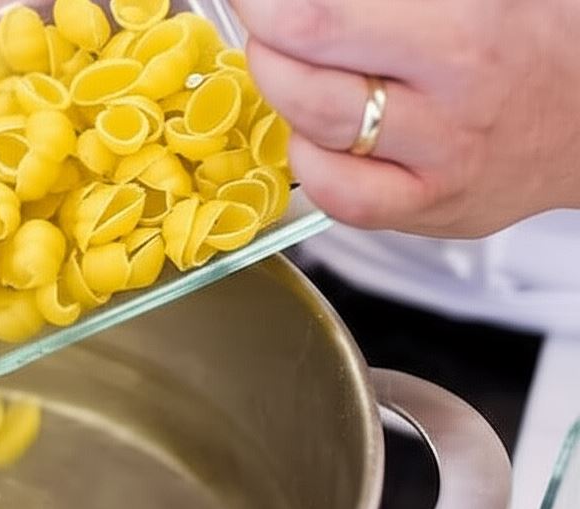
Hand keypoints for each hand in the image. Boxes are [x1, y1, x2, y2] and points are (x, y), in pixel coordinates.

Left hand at [234, 0, 579, 236]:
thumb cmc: (530, 39)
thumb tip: (308, 2)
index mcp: (462, 33)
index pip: (319, 23)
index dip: (267, 9)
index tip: (254, 0)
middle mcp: (449, 107)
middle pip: (305, 85)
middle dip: (266, 49)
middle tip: (270, 29)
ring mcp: (437, 167)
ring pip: (315, 139)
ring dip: (283, 100)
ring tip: (295, 73)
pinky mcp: (427, 210)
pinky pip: (339, 199)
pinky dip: (310, 163)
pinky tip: (320, 135)